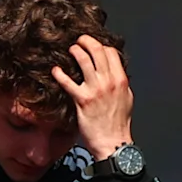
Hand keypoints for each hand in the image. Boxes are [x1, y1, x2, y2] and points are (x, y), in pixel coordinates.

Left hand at [51, 34, 133, 152]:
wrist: (113, 142)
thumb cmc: (118, 123)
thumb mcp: (126, 98)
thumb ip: (119, 83)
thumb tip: (113, 73)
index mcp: (121, 80)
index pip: (111, 53)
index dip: (101, 45)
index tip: (94, 45)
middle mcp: (109, 81)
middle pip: (98, 51)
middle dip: (87, 41)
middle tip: (79, 40)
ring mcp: (96, 89)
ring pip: (84, 60)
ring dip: (75, 51)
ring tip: (69, 49)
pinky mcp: (82, 99)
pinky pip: (68, 81)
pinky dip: (60, 73)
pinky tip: (55, 70)